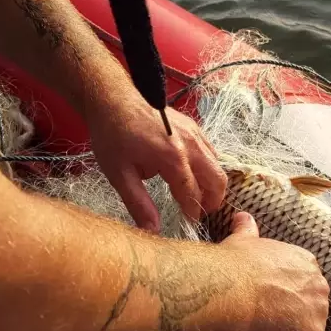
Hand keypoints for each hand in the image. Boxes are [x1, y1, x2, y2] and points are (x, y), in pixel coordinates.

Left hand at [87, 92, 226, 232]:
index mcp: (173, 159)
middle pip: (217, 179)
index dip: (193, 212)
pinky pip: (210, 150)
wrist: (113, 99)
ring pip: (217, 164)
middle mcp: (191, 145)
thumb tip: (152, 230)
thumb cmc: (113, 136)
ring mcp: (194, 133)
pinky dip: (208, 166)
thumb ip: (138, 204)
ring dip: (212, 183)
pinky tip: (192, 172)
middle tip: (201, 212)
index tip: (190, 223)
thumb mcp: (119, 175)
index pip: (193, 194)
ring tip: (197, 195)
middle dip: (213, 200)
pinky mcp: (192, 125)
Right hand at [222, 212, 329, 330]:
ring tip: (262, 326)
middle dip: (290, 311)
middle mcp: (319, 284)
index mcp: (305, 261)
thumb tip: (242, 217)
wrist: (231, 288)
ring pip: (306, 326)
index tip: (266, 296)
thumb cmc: (235, 264)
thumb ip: (248, 230)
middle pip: (309, 304)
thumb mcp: (243, 240)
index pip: (301, 282)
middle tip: (263, 313)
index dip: (283, 292)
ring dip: (288, 329)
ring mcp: (319, 310)